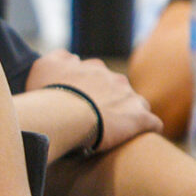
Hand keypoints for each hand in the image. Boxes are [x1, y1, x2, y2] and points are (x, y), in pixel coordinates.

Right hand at [23, 51, 159, 153]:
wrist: (63, 115)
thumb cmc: (49, 94)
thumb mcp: (44, 66)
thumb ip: (59, 58)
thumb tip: (71, 58)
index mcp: (94, 68)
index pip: (98, 75)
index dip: (91, 89)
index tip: (83, 102)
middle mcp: (115, 78)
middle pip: (119, 89)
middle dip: (112, 101)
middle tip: (97, 119)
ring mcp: (130, 98)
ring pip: (136, 104)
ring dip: (129, 114)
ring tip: (118, 132)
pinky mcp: (140, 119)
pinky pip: (152, 123)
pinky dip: (148, 128)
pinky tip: (140, 137)